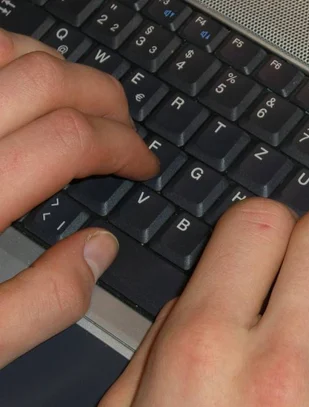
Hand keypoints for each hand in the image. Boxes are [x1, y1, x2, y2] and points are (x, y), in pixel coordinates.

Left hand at [0, 29, 157, 367]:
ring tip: (85, 105)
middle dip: (108, 100)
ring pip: (6, 50)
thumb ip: (44, 303)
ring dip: (61, 71)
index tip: (143, 165)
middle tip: (128, 130)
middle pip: (48, 80)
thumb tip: (98, 250)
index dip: (125, 147)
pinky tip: (23, 85)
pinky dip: (8, 57)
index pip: (72, 140)